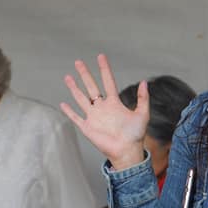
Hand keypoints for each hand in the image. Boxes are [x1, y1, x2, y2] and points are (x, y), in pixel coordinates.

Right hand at [61, 54, 148, 170]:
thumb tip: (145, 81)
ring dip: (74, 88)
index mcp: (114, 103)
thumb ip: (143, 98)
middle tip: (78, 62)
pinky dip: (69, 111)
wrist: (127, 151)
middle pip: (91, 87)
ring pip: (81, 99)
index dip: (104, 69)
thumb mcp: (142, 114)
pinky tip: (63, 103)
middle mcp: (102, 108)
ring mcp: (94, 117)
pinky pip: (76, 117)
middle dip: (85, 74)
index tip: (101, 56)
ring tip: (68, 77)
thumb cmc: (136, 135)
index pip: (108, 81)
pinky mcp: (87, 127)